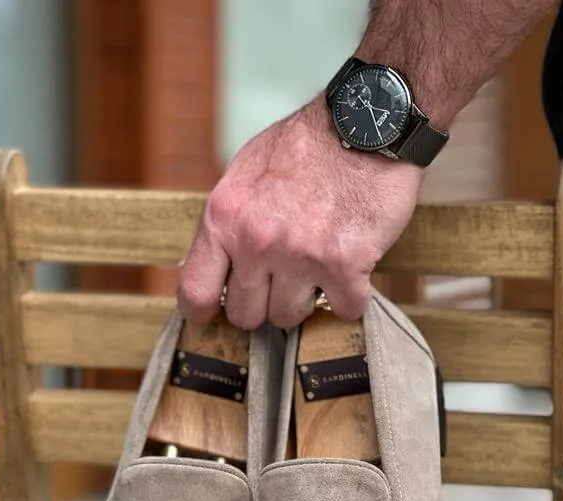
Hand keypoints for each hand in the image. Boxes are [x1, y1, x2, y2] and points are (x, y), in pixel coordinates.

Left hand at [178, 96, 422, 329]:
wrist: (367, 121)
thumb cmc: (307, 146)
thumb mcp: (245, 175)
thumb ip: (229, 223)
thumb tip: (214, 268)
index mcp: (224, 218)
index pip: (196, 291)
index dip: (203, 313)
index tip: (212, 317)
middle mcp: (256, 241)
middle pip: (246, 315)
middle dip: (264, 303)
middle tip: (283, 280)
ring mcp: (299, 256)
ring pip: (290, 317)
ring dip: (306, 300)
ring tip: (318, 267)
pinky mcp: (344, 265)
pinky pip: (343, 309)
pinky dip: (351, 297)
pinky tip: (353, 272)